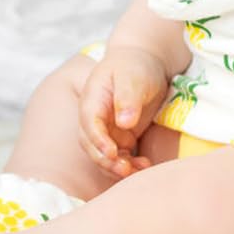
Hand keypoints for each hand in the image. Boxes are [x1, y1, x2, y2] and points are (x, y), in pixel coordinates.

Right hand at [78, 46, 166, 180]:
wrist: (144, 63)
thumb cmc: (136, 65)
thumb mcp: (133, 76)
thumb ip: (127, 97)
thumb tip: (124, 122)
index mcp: (93, 99)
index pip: (89, 123)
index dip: (98, 140)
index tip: (112, 152)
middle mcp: (95, 117)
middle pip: (91, 144)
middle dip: (105, 160)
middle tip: (125, 169)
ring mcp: (107, 129)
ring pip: (103, 156)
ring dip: (117, 168)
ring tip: (139, 170)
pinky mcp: (119, 138)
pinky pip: (119, 158)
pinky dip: (129, 166)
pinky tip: (145, 166)